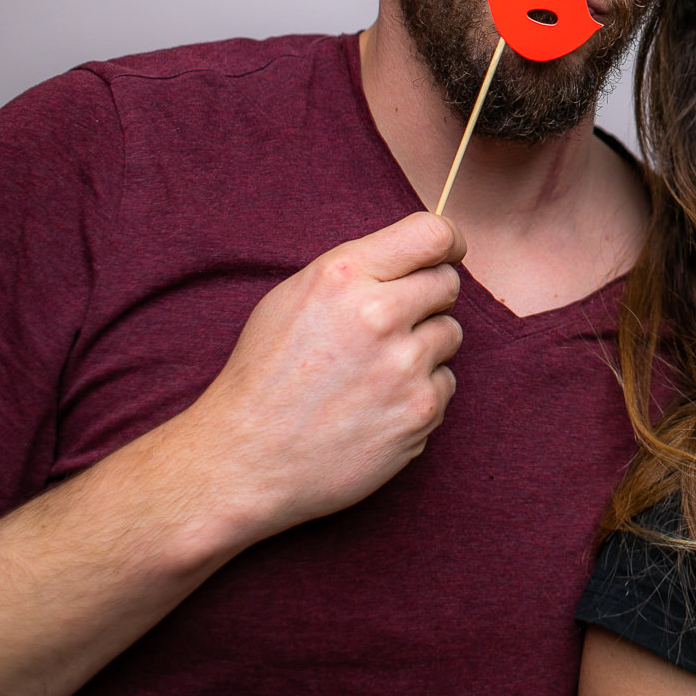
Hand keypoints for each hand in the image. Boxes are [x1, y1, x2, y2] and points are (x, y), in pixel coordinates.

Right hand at [168, 212, 466, 541]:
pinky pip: (444, 384)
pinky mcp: (420, 411)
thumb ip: (357, 271)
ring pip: (449, 334)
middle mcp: (379, 314)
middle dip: (426, 298)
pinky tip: (377, 405)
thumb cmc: (265, 375)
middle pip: (447, 283)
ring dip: (423, 347)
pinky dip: (419, 393)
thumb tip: (415, 258)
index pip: (432, 235)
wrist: (245, 460)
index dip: (447, 243)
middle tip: (389, 325)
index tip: (447, 254)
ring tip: (373, 371)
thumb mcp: (293, 297)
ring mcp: (404, 366)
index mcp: (343, 277)